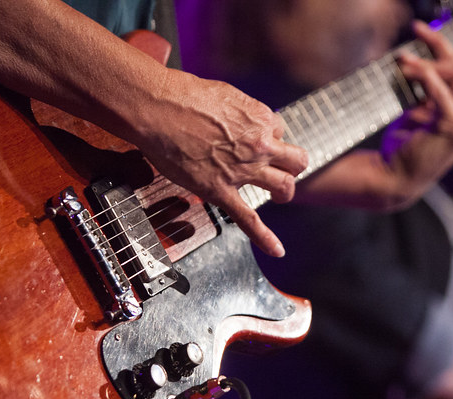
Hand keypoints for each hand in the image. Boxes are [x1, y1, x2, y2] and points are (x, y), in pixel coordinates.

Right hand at [135, 71, 308, 256]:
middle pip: (296, 161)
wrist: (156, 108)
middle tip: (281, 170)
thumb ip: (240, 110)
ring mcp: (242, 171)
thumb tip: (240, 118)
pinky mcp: (220, 190)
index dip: (270, 136)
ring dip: (285, 193)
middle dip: (291, 166)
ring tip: (279, 196)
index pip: (280, 131)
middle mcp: (258, 145)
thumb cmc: (182, 95)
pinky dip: (265, 238)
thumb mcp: (224, 94)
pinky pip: (248, 219)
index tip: (257, 139)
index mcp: (259, 119)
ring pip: (283, 187)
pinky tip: (277, 250)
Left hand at [380, 20, 452, 201]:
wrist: (396, 179)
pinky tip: (409, 70)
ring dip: (429, 65)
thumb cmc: (404, 146)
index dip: (447, 48)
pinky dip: (426, 78)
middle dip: (440, 52)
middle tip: (407, 54)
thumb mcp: (421, 112)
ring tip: (403, 65)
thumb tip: (426, 58)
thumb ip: (431, 91)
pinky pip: (443, 92)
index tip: (421, 32)